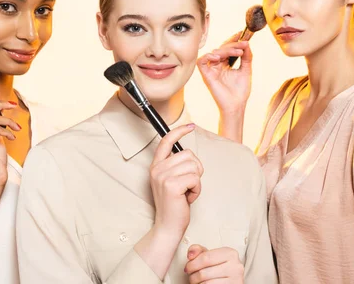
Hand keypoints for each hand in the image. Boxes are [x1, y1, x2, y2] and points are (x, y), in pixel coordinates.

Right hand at [150, 124, 203, 238]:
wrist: (168, 226)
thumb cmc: (174, 204)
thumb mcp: (171, 181)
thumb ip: (175, 166)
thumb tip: (187, 153)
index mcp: (156, 166)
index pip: (166, 141)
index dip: (179, 131)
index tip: (190, 126)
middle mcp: (157, 169)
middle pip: (189, 154)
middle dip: (195, 169)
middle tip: (188, 185)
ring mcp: (163, 176)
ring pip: (194, 166)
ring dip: (197, 181)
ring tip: (187, 192)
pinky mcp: (172, 185)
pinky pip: (196, 178)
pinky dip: (197, 189)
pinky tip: (189, 198)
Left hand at [185, 245, 243, 283]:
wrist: (231, 281)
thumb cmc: (219, 269)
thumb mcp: (211, 256)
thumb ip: (200, 251)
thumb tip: (191, 254)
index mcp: (230, 253)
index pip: (205, 258)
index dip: (192, 264)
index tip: (188, 268)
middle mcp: (235, 267)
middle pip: (204, 273)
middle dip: (193, 276)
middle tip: (192, 277)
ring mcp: (236, 280)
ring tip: (198, 282)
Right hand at [197, 33, 252, 115]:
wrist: (236, 105)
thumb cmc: (240, 91)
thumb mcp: (246, 70)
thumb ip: (247, 57)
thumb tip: (247, 43)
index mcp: (226, 64)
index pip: (228, 48)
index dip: (233, 40)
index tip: (241, 34)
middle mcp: (217, 65)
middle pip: (222, 48)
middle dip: (233, 44)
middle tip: (243, 44)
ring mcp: (211, 70)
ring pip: (214, 52)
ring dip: (226, 50)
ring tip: (238, 52)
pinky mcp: (206, 75)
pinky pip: (201, 61)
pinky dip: (208, 56)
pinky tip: (218, 57)